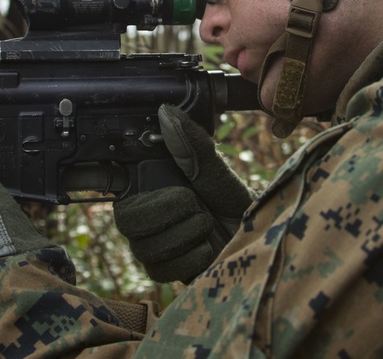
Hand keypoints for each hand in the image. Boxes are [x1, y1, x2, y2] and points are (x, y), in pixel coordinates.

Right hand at [113, 104, 254, 282]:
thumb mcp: (217, 171)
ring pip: (144, 247)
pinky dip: (190, 259)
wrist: (261, 239)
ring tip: (207, 226)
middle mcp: (148, 214)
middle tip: (195, 204)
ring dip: (185, 235)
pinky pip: (160, 269)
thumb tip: (166, 112)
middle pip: (127, 219)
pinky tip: (206, 250)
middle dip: (167, 212)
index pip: (121, 183)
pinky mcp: (165, 271)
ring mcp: (153, 245)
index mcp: (154, 184)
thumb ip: (192, 144)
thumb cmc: (238, 202)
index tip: (159, 183)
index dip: (125, 183)